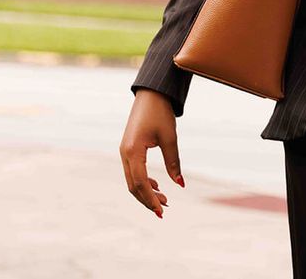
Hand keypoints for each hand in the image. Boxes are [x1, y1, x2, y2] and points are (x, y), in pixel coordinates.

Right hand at [120, 89, 185, 218]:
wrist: (151, 93)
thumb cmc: (160, 113)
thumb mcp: (170, 138)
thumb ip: (173, 163)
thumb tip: (180, 185)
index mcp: (133, 150)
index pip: (139, 182)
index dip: (150, 199)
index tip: (162, 211)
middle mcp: (125, 153)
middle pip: (132, 185)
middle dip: (148, 199)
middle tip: (165, 209)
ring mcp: (124, 151)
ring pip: (132, 179)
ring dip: (146, 191)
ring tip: (165, 200)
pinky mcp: (128, 148)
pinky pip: (133, 171)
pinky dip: (143, 181)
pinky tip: (157, 185)